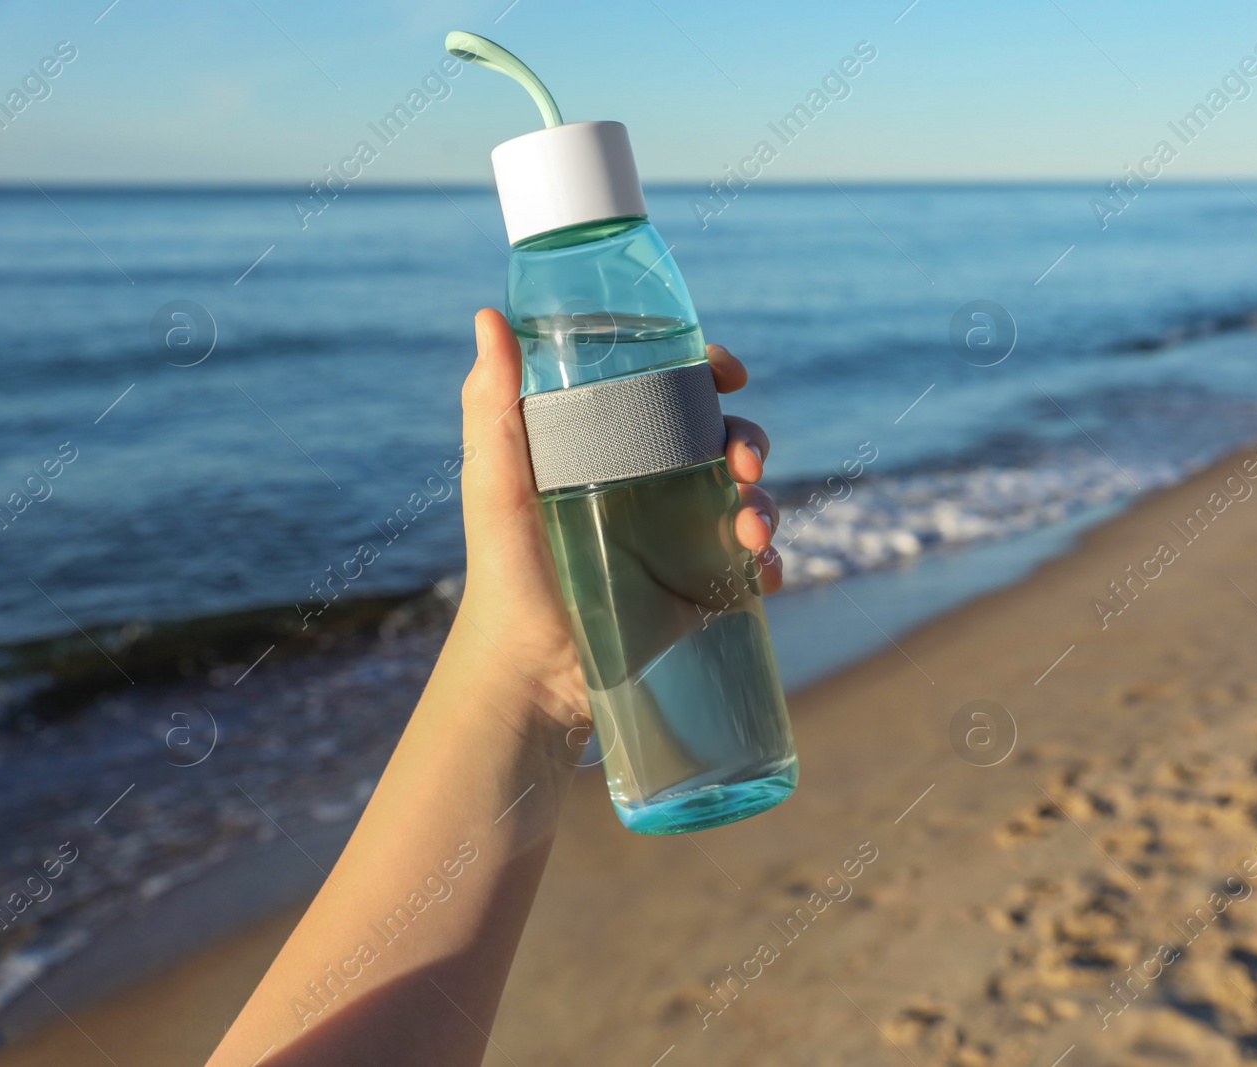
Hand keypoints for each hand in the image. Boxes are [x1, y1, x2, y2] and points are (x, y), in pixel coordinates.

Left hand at [456, 309, 782, 715]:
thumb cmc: (503, 570)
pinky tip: (757, 574)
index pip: (672, 391)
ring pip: (749, 499)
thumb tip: (489, 315)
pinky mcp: (703, 588)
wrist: (531, 670)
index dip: (709, 372)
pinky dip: (767, 563)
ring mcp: (684, 537)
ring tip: (748, 533)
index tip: (729, 373)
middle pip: (725, 439)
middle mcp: (655, 484)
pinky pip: (752, 565)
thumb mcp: (495, 482)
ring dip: (766, 505)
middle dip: (751, 440)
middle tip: (744, 463)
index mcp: (613, 446)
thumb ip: (492, 403)